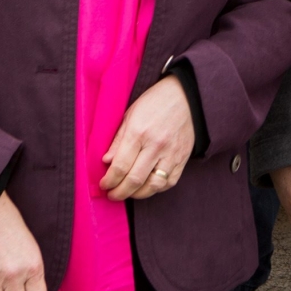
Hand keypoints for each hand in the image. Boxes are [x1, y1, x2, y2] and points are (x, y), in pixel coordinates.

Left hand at [99, 76, 193, 200]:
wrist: (186, 96)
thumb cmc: (155, 102)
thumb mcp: (130, 114)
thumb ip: (118, 139)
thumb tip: (107, 161)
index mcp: (139, 132)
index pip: (120, 166)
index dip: (109, 180)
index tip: (104, 184)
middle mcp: (156, 145)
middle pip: (134, 180)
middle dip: (120, 192)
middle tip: (112, 194)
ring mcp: (171, 153)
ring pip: (153, 186)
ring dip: (137, 194)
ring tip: (129, 192)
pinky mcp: (183, 158)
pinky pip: (169, 182)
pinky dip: (156, 188)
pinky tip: (147, 186)